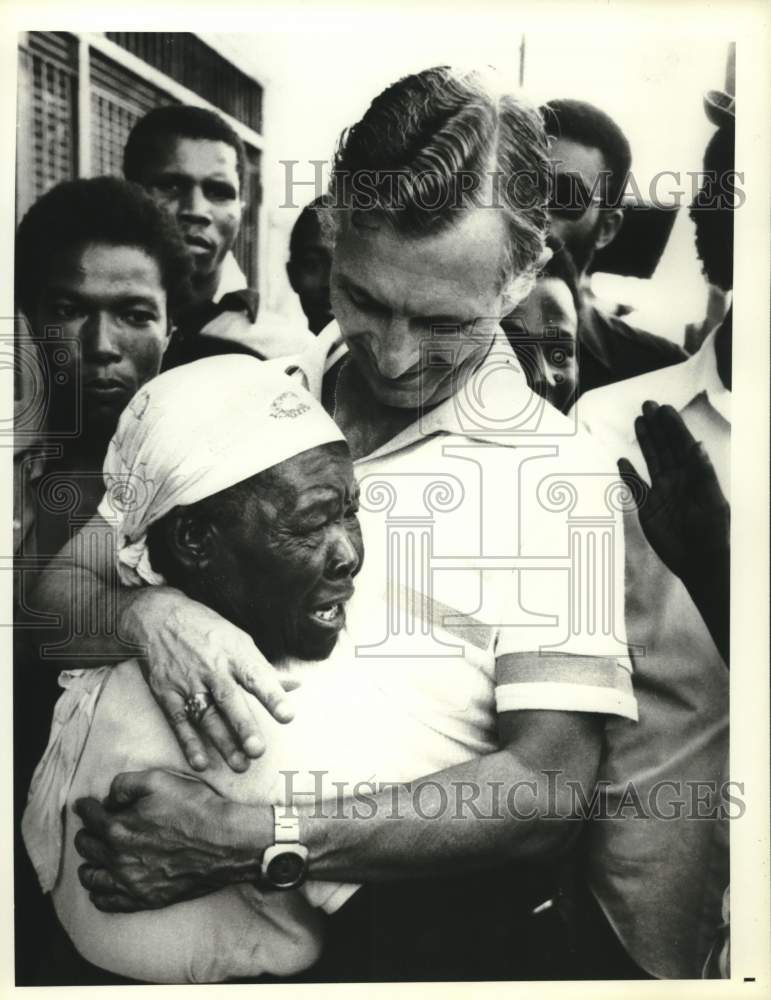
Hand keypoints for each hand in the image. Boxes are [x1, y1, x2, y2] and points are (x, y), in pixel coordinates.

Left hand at [74, 769, 265, 911]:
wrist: (226, 842)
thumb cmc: (195, 807)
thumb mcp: (159, 780)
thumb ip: (124, 784)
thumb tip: (108, 798)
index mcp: (118, 828)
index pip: (88, 817)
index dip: (85, 807)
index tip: (85, 805)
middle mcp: (118, 858)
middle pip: (86, 846)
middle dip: (86, 833)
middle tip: (94, 827)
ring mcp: (130, 882)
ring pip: (90, 876)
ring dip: (89, 862)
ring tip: (96, 855)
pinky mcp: (144, 898)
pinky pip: (106, 902)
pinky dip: (99, 891)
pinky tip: (104, 882)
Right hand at [121, 588, 296, 772]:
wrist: (158, 617)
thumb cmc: (207, 630)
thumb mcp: (239, 640)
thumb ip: (264, 669)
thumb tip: (295, 685)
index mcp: (235, 653)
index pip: (257, 676)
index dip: (273, 696)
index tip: (288, 715)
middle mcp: (213, 668)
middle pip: (229, 700)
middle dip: (244, 726)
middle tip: (258, 750)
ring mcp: (188, 681)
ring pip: (206, 715)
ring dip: (222, 742)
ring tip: (240, 764)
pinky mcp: (167, 692)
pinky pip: (179, 721)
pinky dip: (189, 742)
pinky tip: (201, 763)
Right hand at [617, 401, 729, 584]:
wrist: (701, 563)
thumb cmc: (714, 533)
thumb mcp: (712, 501)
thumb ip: (704, 473)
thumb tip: (697, 445)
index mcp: (695, 475)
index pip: (683, 445)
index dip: (674, 426)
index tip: (664, 409)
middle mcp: (678, 480)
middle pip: (665, 447)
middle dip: (657, 426)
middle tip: (648, 405)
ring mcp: (662, 493)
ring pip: (651, 461)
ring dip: (645, 442)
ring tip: (638, 422)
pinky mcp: (648, 508)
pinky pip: (635, 487)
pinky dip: (628, 474)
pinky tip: (622, 460)